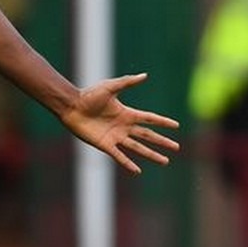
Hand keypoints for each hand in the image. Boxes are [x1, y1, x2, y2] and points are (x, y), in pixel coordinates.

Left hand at [59, 73, 179, 173]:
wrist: (71, 106)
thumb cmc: (88, 95)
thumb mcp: (110, 87)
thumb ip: (127, 83)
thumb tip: (145, 75)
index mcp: (126, 113)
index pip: (149, 118)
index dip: (163, 122)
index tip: (176, 126)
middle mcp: (123, 126)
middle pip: (148, 136)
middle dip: (162, 142)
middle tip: (177, 148)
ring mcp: (115, 137)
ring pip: (138, 148)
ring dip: (151, 155)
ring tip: (165, 161)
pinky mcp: (105, 144)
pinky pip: (119, 156)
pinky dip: (128, 163)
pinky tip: (138, 171)